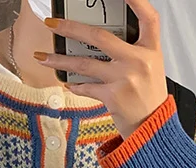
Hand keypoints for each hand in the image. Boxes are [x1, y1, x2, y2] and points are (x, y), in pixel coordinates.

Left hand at [37, 0, 167, 139]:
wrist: (152, 128)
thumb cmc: (149, 97)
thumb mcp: (151, 67)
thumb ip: (133, 51)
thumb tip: (102, 39)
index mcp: (151, 50)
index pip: (148, 17)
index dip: (137, 0)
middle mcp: (138, 61)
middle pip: (99, 37)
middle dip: (71, 28)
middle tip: (53, 24)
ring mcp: (124, 79)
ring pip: (85, 64)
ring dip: (60, 60)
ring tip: (43, 57)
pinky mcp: (113, 96)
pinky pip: (87, 87)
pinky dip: (75, 85)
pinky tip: (67, 82)